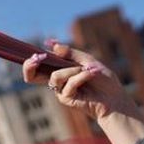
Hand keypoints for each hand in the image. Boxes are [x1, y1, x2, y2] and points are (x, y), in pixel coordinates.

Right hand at [22, 42, 140, 122]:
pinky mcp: (66, 99)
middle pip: (31, 76)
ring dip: (72, 71)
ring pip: (55, 76)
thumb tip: (51, 44)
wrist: (114, 97)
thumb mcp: (87, 60)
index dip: (32, 59)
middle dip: (29, 66)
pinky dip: (81, 77)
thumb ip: (70, 53)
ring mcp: (60, 91)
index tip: (37, 53)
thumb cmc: (103, 80)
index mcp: (60, 69)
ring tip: (88, 71)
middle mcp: (57, 81)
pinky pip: (68, 84)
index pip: (38, 64)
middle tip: (36, 58)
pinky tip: (91, 75)